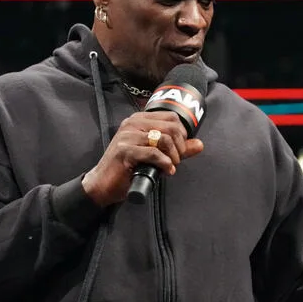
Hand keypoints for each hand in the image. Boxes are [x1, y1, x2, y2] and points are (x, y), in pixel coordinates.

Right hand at [82, 111, 204, 206]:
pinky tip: (166, 171)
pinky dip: (164, 163)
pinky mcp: (124, 151)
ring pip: (163, 139)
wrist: (102, 184)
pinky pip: (153, 153)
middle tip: (176, 160)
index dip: (182, 134)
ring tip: (170, 166)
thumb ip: (176, 148)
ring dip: (173, 156)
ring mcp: (127, 136)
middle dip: (180, 146)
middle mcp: (132, 124)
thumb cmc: (127, 169)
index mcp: (139, 120)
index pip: (171, 117)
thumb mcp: (154, 156)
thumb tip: (199, 144)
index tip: (180, 150)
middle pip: (171, 127)